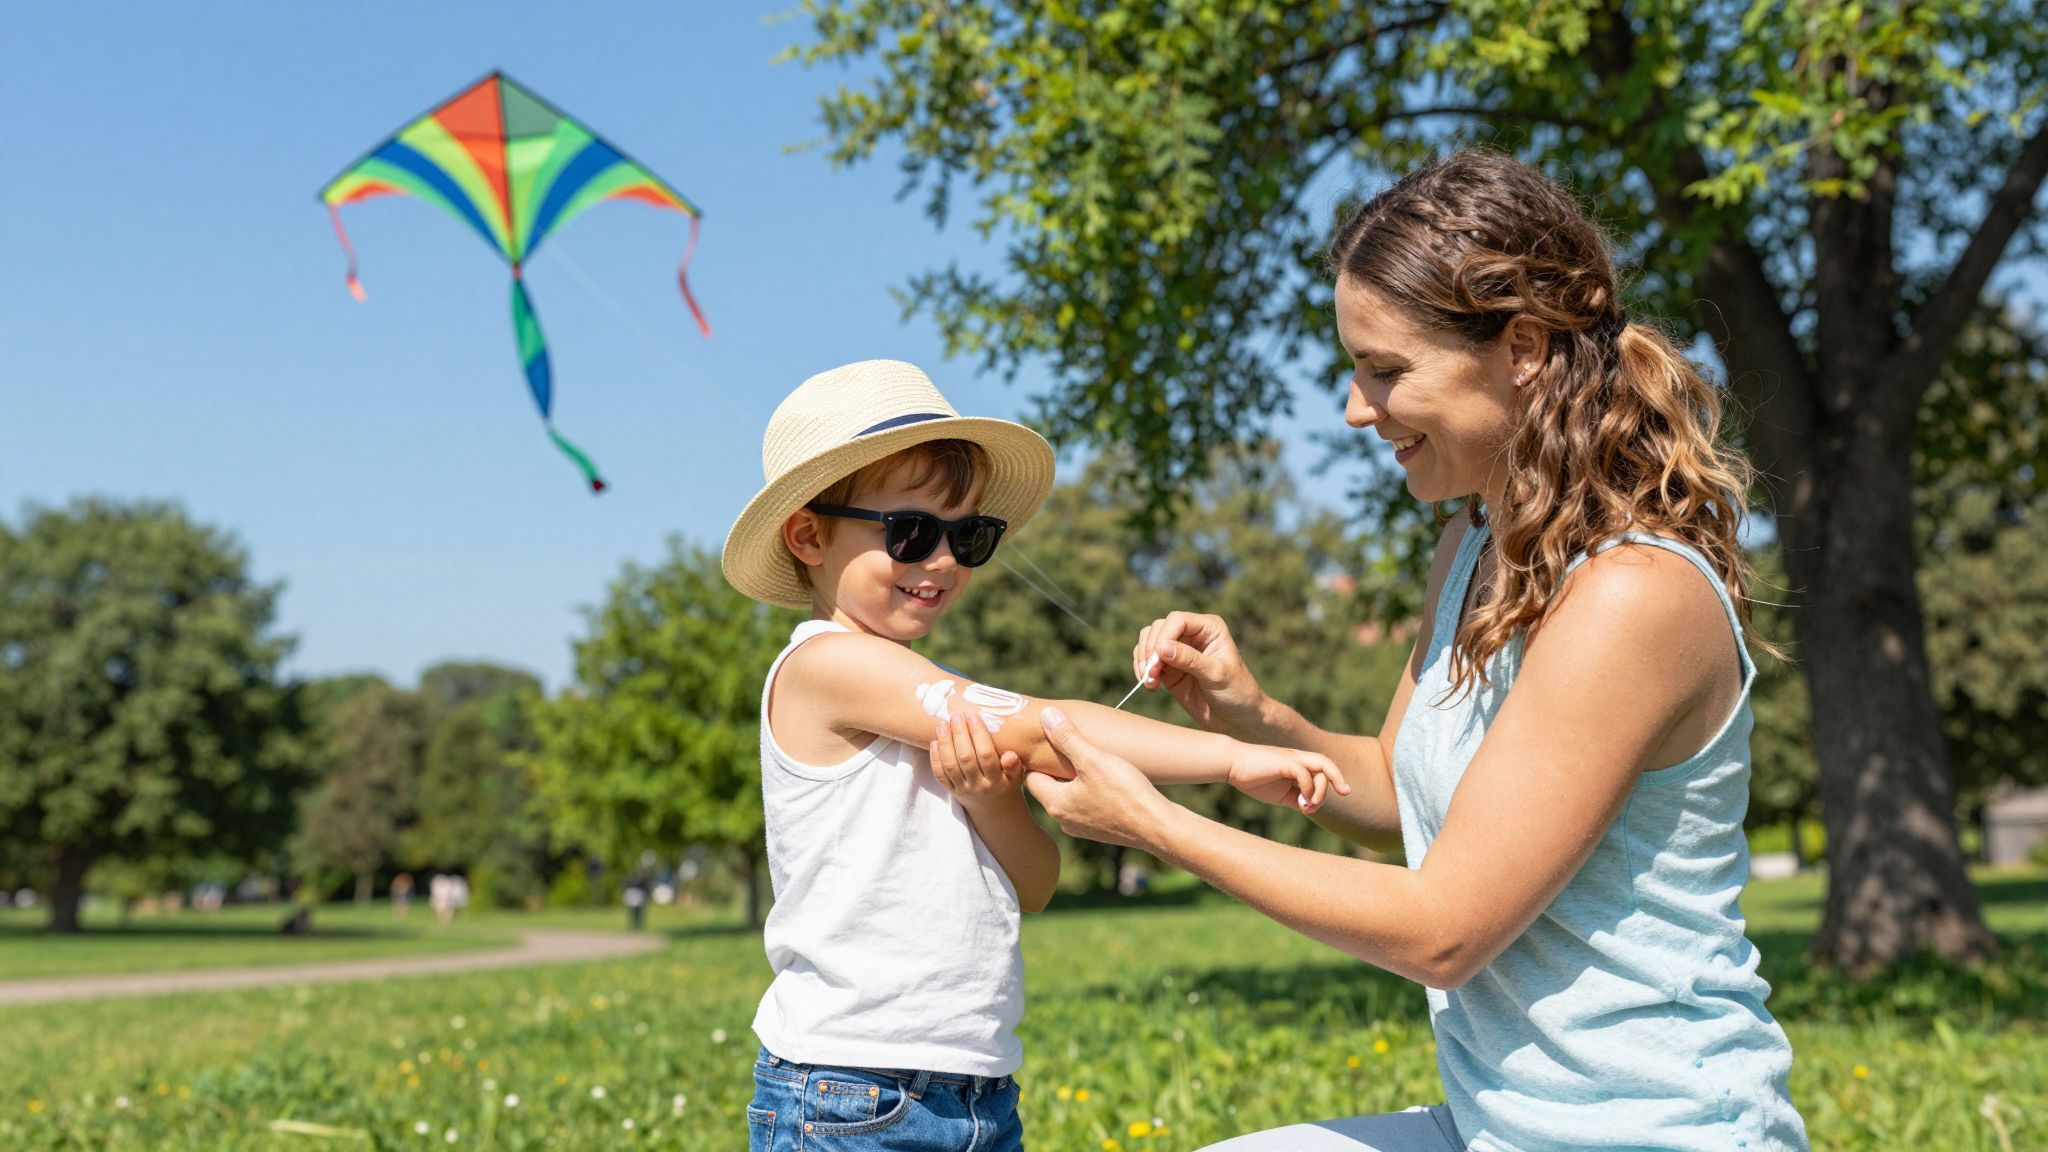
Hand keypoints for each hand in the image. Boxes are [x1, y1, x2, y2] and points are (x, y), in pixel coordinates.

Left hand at [930, 713, 1024, 807]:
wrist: (992, 809)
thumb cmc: (1005, 784)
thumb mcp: (1016, 777)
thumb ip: (1014, 766)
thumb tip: (1010, 755)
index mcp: (996, 780)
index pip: (986, 755)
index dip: (978, 734)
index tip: (973, 716)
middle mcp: (978, 786)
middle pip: (966, 758)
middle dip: (959, 734)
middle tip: (956, 715)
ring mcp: (963, 789)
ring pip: (950, 766)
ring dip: (945, 743)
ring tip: (942, 724)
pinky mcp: (951, 791)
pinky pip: (940, 775)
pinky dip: (935, 759)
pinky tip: (934, 742)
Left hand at [1023, 708, 1171, 849]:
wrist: (1158, 828)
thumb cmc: (1124, 793)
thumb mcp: (1093, 759)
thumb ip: (1067, 738)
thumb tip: (1045, 715)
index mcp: (1056, 804)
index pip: (1031, 777)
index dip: (1038, 758)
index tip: (1049, 742)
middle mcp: (1064, 820)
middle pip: (1049, 787)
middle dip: (1057, 768)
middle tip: (1070, 747)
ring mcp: (1083, 828)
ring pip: (1069, 797)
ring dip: (1076, 780)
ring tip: (1090, 761)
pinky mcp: (1101, 831)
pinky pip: (1087, 806)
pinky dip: (1091, 792)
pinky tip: (1108, 780)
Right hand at [1134, 612, 1267, 737]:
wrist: (1236, 719)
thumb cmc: (1236, 692)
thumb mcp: (1216, 675)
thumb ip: (1190, 659)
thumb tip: (1161, 647)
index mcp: (1209, 628)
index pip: (1177, 620)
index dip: (1164, 636)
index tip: (1158, 658)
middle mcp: (1192, 635)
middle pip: (1159, 628)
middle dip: (1151, 650)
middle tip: (1152, 673)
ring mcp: (1178, 651)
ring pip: (1148, 641)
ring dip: (1143, 659)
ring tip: (1150, 681)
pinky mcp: (1168, 668)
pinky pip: (1146, 660)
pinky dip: (1142, 670)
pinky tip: (1150, 685)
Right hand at [1228, 743, 1350, 812]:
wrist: (1232, 765)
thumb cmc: (1252, 779)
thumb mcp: (1279, 794)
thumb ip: (1295, 799)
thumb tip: (1309, 808)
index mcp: (1298, 765)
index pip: (1323, 769)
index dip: (1336, 780)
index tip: (1345, 792)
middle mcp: (1299, 759)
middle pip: (1327, 766)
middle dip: (1338, 782)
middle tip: (1331, 799)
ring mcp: (1293, 759)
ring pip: (1321, 768)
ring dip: (1321, 791)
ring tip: (1308, 806)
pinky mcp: (1285, 762)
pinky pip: (1305, 774)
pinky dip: (1308, 789)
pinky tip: (1301, 802)